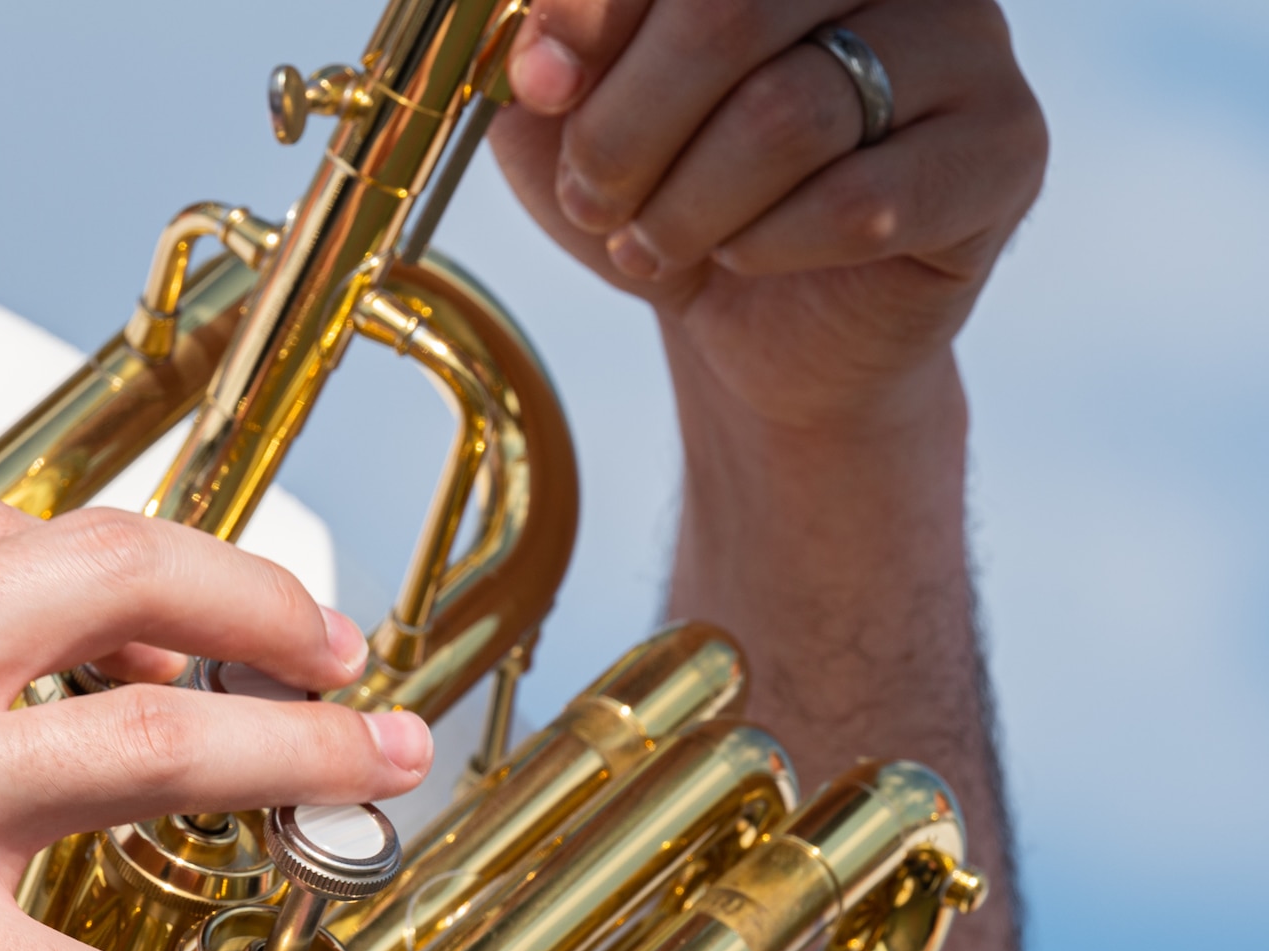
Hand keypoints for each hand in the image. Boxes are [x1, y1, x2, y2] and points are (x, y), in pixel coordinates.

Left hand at [491, 0, 1046, 429]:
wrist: (763, 324)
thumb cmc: (670, 195)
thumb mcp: (572, 129)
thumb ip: (546, 66)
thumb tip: (541, 58)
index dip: (592, 12)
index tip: (539, 87)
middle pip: (729, 12)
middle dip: (626, 128)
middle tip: (589, 197)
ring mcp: (968, 45)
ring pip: (788, 115)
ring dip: (688, 205)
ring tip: (651, 246)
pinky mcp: (1006, 149)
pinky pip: (864, 200)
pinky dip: (767, 249)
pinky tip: (740, 260)